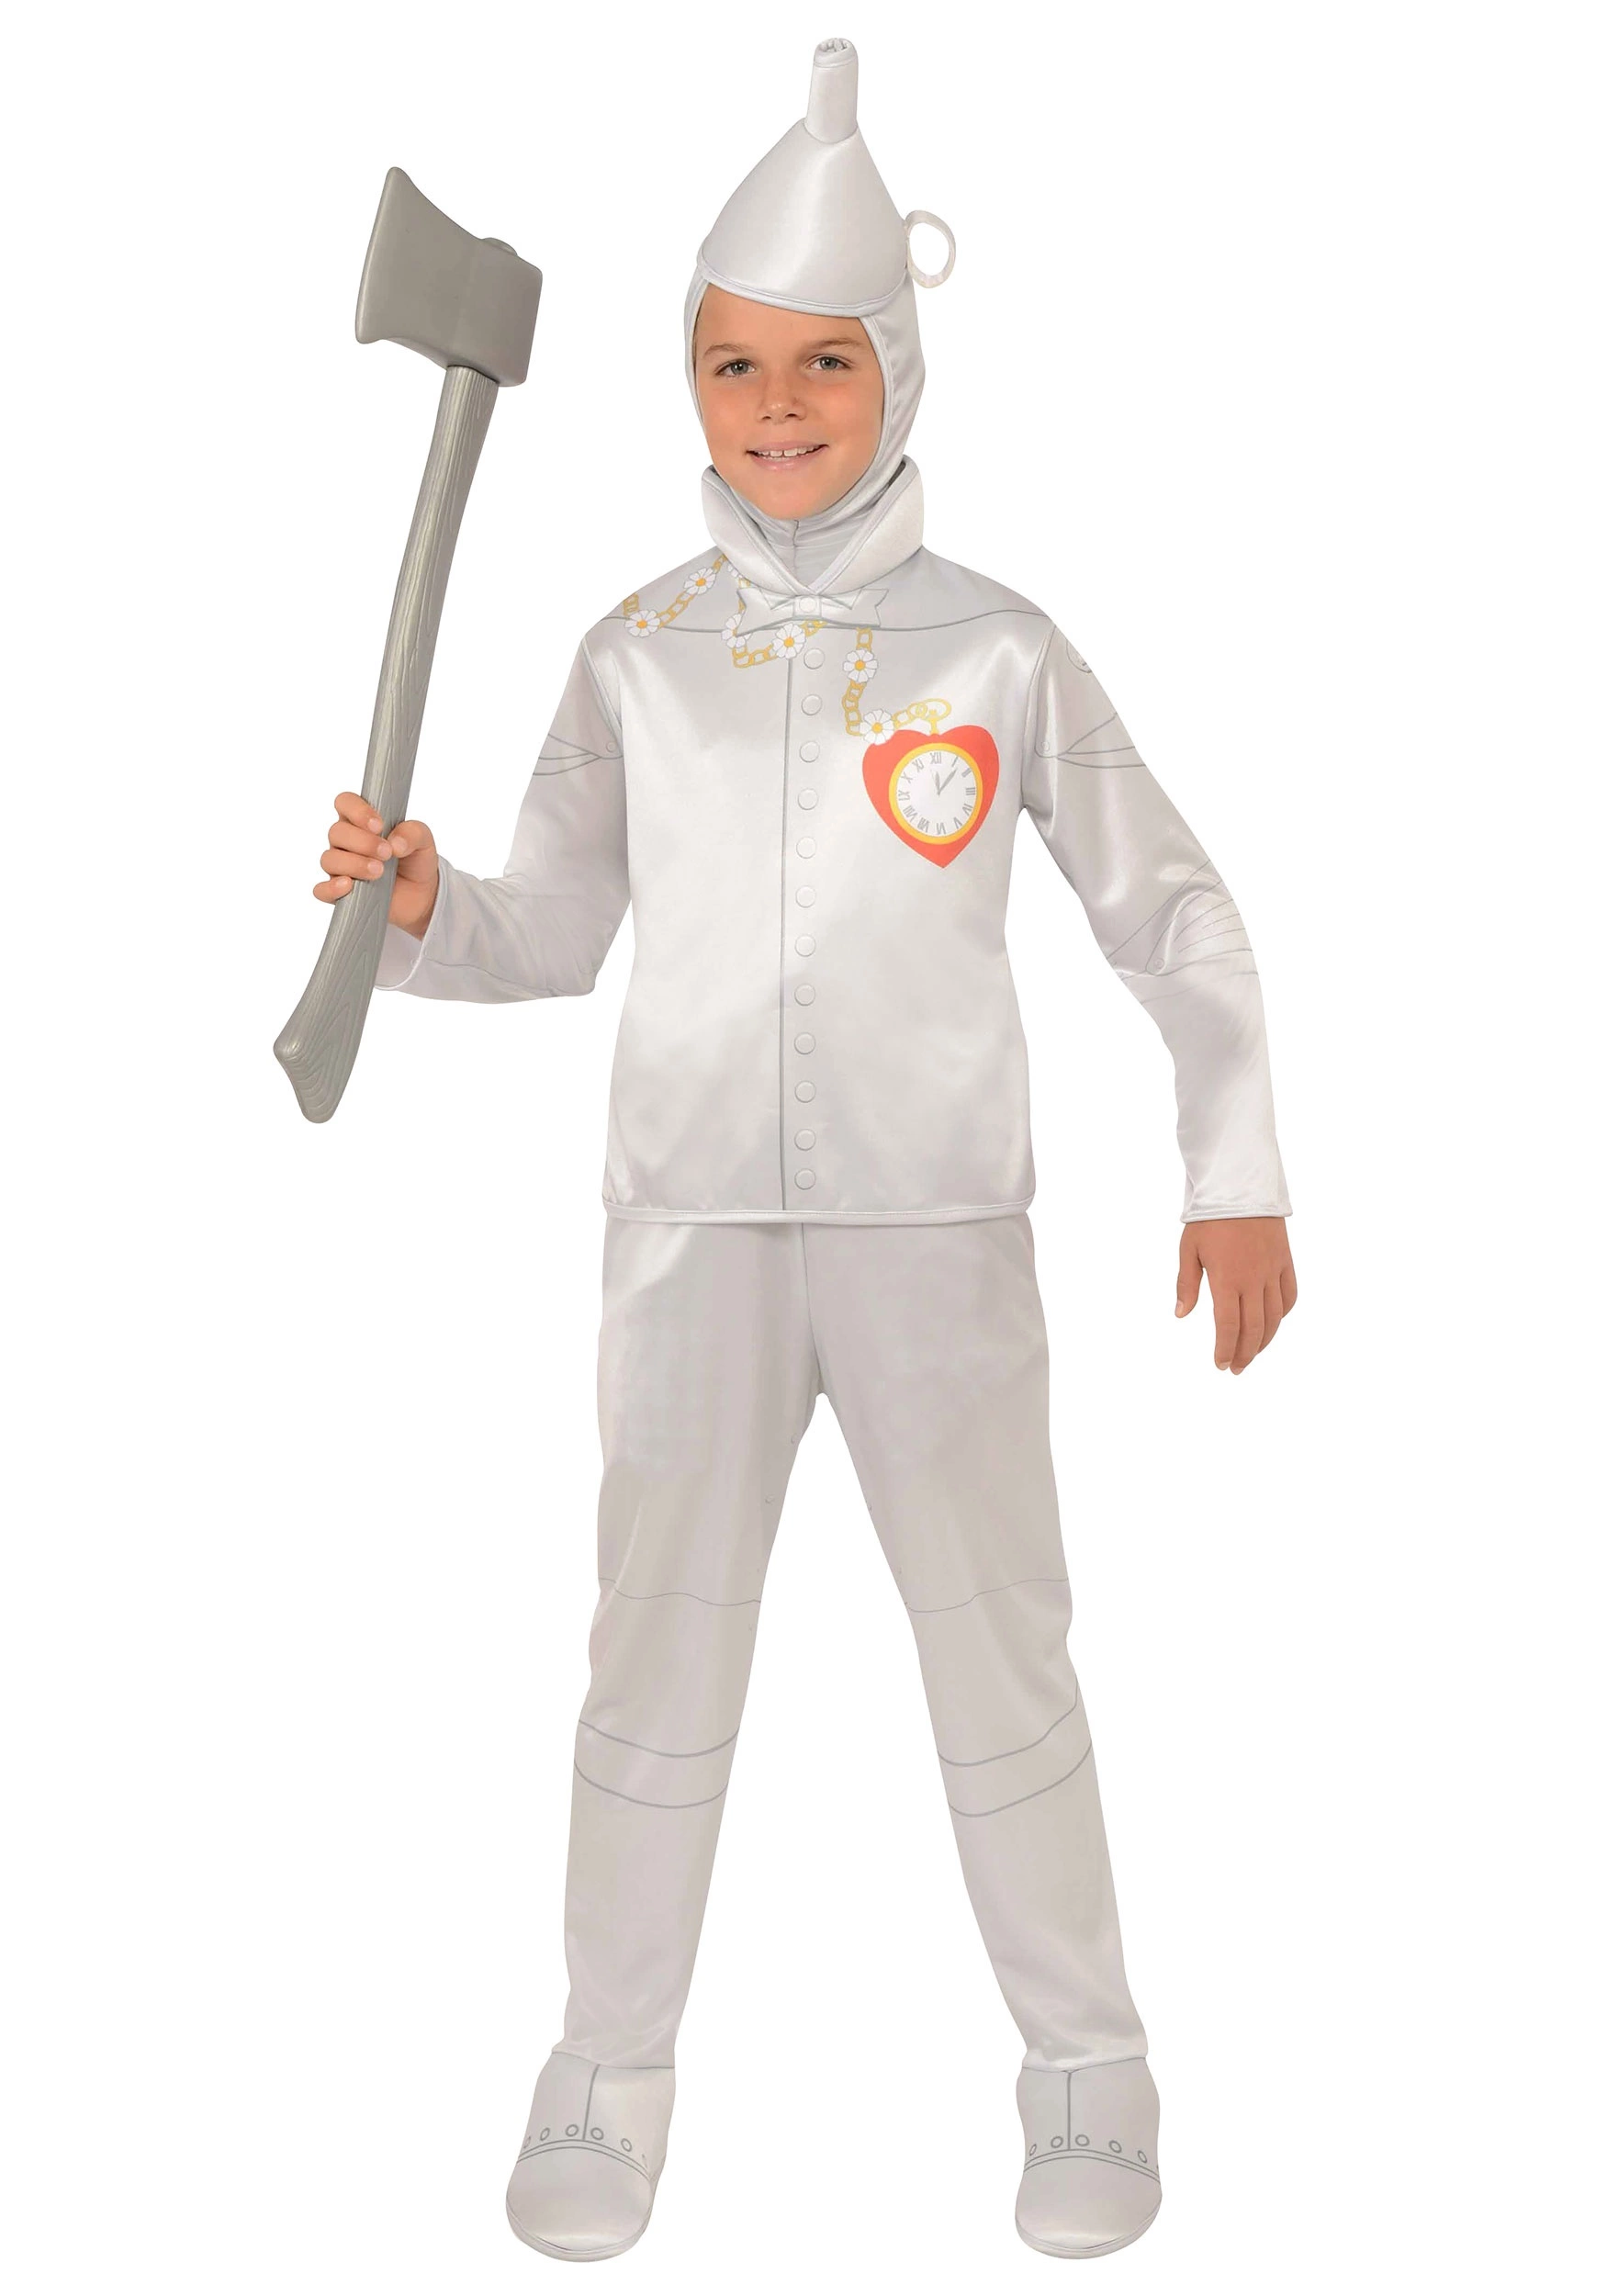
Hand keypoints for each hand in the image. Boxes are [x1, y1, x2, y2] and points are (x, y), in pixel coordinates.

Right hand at [316, 791, 439, 936]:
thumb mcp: (423, 841)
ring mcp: (340, 867)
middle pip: (336, 832)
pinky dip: (331, 888)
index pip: (345, 803)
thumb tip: (395, 843)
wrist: (421, 895)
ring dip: (354, 864)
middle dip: (362, 842)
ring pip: (329, 859)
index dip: (357, 810)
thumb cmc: (415, 860)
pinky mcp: (340, 893)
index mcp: (361, 821)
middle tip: (387, 853)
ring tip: (379, 872)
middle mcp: (346, 841)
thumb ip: (413, 833)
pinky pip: (322, 890)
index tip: (378, 825)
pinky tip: (349, 886)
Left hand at [1175, 1216, 1296, 1373]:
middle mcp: (1253, 1279)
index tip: (1220, 1365)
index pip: (1228, 1326)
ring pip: (1275, 1317)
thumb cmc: (1209, 1218)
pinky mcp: (1285, 1261)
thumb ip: (1186, 1285)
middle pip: (1254, 1328)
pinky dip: (1283, 1314)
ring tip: (1252, 1354)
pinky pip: (1289, 1295)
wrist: (1241, 1186)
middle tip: (1235, 1368)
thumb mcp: (1188, 1250)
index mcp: (1226, 1278)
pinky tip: (1273, 1323)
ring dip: (1265, 1340)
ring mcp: (1272, 1271)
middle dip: (1244, 1353)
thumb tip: (1181, 1315)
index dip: (1225, 1349)